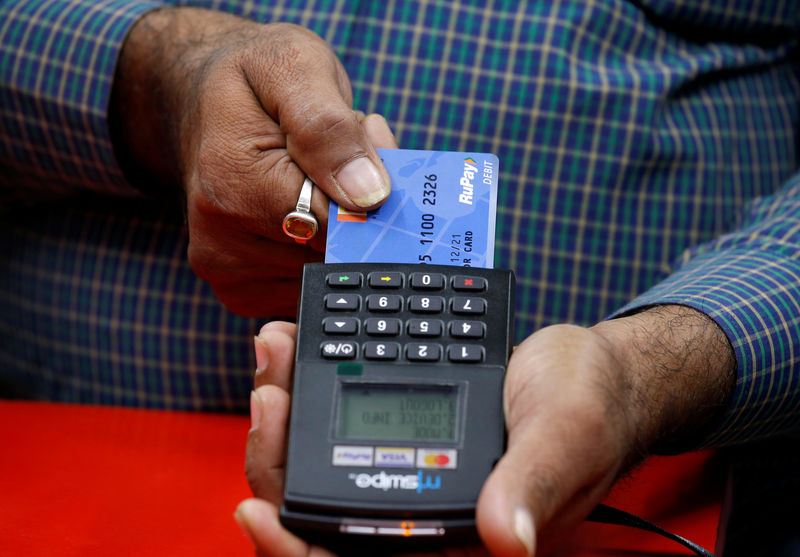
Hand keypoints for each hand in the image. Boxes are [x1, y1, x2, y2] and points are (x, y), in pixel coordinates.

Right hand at [111, 8, 396, 316]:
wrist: (196, 102)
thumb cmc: (251, 78)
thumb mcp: (295, 68)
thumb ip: (330, 129)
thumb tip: (369, 196)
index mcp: (234, 187)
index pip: (338, 224)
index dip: (370, 190)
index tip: (367, 143)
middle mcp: (222, 245)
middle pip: (335, 252)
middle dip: (356, 208)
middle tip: (345, 152)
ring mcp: (230, 276)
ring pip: (327, 269)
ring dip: (340, 227)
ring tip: (317, 176)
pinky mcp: (243, 293)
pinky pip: (310, 283)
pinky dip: (321, 250)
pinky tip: (305, 207)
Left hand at [238, 306, 734, 555]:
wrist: (590, 365)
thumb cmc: (590, 405)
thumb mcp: (566, 436)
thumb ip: (532, 483)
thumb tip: (507, 538)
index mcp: (454, 534)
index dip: (298, 550)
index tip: (257, 510)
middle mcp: (420, 506)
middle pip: (316, 510)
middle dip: (277, 459)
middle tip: (269, 395)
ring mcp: (406, 463)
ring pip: (319, 458)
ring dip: (286, 415)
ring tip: (276, 354)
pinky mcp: (401, 424)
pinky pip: (343, 415)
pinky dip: (313, 383)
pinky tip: (300, 348)